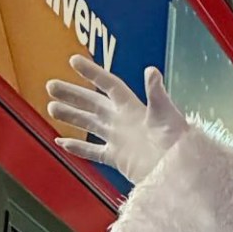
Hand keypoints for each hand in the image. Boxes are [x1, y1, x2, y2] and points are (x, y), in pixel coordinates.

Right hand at [46, 56, 189, 183]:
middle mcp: (124, 121)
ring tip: (51, 107)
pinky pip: (93, 151)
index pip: (109, 85)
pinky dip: (77, 147)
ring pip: (89, 125)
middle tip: (51, 85)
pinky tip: (61, 141)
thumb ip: (156, 93)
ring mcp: (120, 139)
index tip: (73, 60)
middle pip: (93, 103)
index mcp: (134, 107)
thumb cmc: (179, 141)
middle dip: (72, 94)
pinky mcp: (119, 158)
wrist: (182, 171)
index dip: (92, 73)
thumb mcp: (167, 114)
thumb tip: (151, 70)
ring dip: (70, 116)